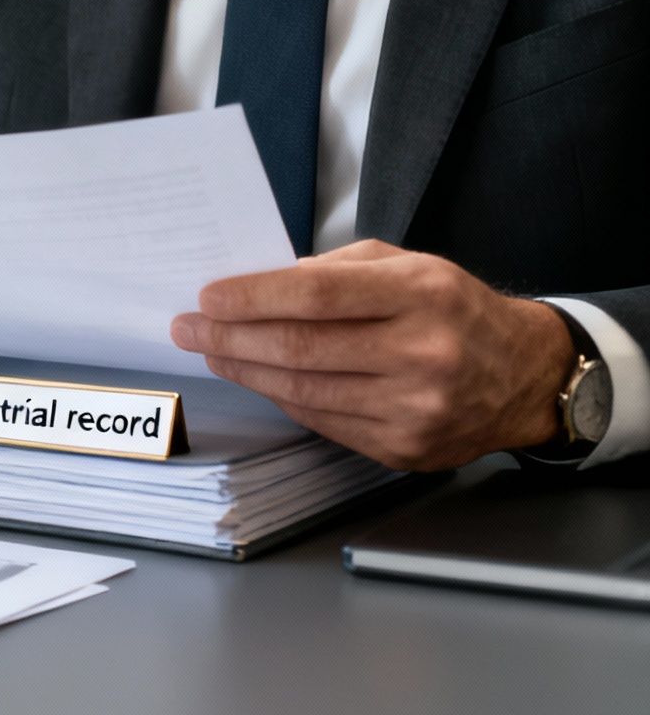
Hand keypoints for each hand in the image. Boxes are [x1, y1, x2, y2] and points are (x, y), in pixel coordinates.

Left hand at [169, 240, 575, 470]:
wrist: (526, 377)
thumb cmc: (455, 310)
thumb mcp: (411, 266)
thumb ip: (338, 269)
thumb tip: (261, 286)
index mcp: (424, 295)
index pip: (318, 295)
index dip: (253, 297)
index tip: (208, 297)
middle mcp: (424, 353)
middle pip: (301, 348)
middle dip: (231, 336)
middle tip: (188, 327)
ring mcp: (415, 408)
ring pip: (303, 390)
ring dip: (245, 369)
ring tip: (212, 350)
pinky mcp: (405, 448)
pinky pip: (322, 421)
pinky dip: (281, 397)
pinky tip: (258, 377)